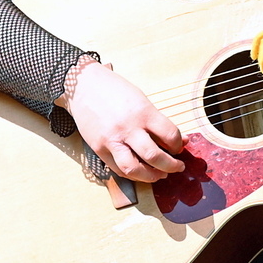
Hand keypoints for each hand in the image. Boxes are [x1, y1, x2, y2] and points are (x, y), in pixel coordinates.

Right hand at [65, 61, 186, 183]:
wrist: (83, 86)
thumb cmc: (114, 90)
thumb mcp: (141, 100)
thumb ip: (158, 121)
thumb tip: (179, 140)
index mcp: (142, 112)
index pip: (169, 135)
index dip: (178, 145)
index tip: (178, 146)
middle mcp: (127, 128)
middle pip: (154, 157)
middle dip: (171, 166)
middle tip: (177, 167)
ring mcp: (111, 140)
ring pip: (134, 170)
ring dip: (151, 177)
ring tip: (160, 174)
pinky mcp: (98, 149)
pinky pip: (117, 169)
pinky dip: (132, 174)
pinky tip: (141, 171)